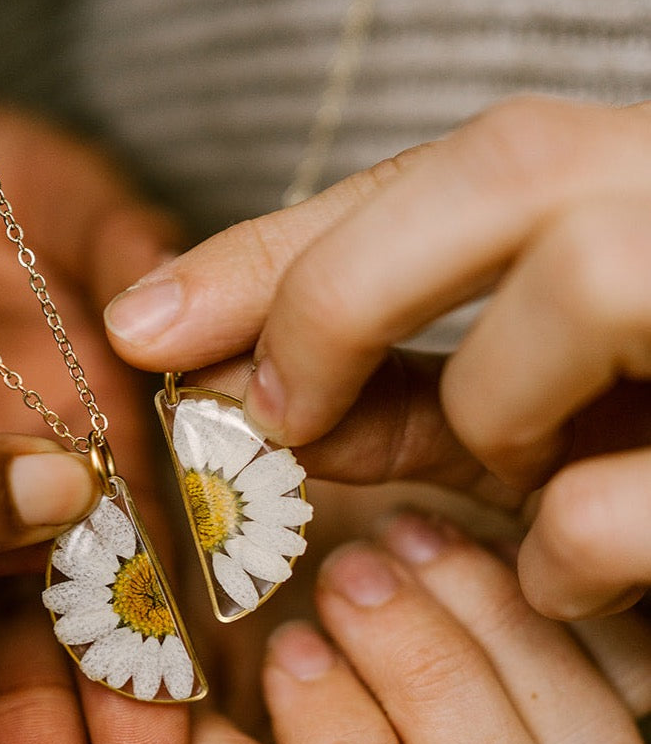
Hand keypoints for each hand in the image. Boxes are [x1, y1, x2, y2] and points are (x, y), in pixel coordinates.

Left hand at [104, 96, 650, 618]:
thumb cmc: (644, 435)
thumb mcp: (513, 401)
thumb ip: (392, 384)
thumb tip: (239, 388)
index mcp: (634, 182)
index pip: (433, 170)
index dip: (272, 248)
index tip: (142, 327)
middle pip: (509, 166)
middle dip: (346, 294)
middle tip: (274, 408)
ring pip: (589, 280)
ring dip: (493, 410)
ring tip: (501, 478)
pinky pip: (642, 488)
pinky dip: (574, 544)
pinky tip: (563, 576)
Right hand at [254, 510, 647, 743]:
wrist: (287, 528)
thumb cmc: (215, 605)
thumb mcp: (165, 670)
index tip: (289, 644)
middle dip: (426, 693)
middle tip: (346, 576)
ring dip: (486, 635)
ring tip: (398, 539)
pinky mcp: (597, 686)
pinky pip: (629, 675)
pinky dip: (541, 598)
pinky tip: (447, 539)